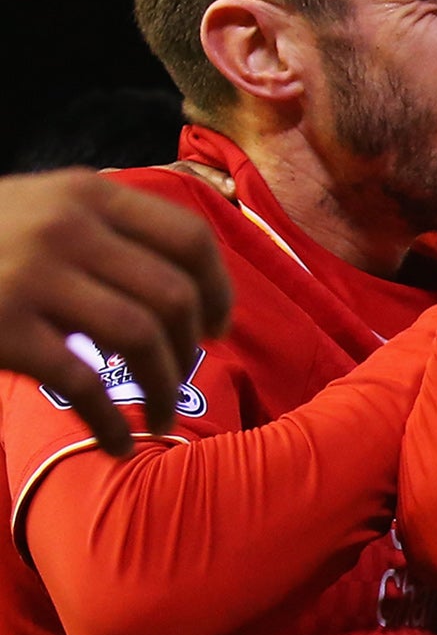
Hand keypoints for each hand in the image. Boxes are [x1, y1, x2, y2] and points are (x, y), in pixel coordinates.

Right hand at [0, 169, 232, 454]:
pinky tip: (115, 442)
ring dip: (163, 388)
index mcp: (86, 193)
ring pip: (142, 338)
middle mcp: (67, 228)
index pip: (188, 237)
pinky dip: (111, 422)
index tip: (218, 327)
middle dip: (191, 348)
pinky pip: (85, 383)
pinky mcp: (4, 328)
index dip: (218, 289)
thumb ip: (104, 224)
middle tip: (182, 376)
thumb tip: (188, 275)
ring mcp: (33, 276)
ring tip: (159, 417)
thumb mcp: (41, 205)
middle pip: (173, 295)